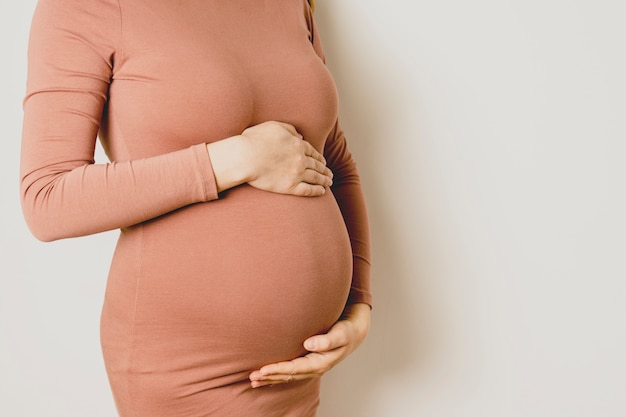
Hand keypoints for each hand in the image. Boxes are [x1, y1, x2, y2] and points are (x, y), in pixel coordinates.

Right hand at [241, 121, 332, 195]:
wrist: (244, 158)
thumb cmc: (254, 140)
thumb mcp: (273, 126)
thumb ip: (289, 129)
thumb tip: (300, 136)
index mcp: (297, 145)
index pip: (313, 152)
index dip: (319, 158)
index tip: (323, 162)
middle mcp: (301, 159)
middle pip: (317, 165)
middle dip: (325, 170)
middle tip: (329, 174)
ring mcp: (297, 174)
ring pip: (316, 178)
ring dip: (324, 180)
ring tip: (328, 182)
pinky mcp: (290, 187)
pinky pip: (308, 190)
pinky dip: (317, 191)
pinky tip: (322, 191)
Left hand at [249, 303, 370, 387]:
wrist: (353, 333)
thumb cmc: (346, 331)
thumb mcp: (341, 333)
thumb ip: (327, 340)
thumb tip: (309, 344)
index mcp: (320, 363)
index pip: (295, 369)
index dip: (278, 370)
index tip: (263, 370)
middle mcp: (314, 368)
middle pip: (289, 376)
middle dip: (270, 377)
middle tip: (252, 377)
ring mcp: (311, 367)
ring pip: (288, 376)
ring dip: (271, 379)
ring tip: (253, 381)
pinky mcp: (308, 362)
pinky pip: (290, 372)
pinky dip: (277, 376)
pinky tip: (266, 378)